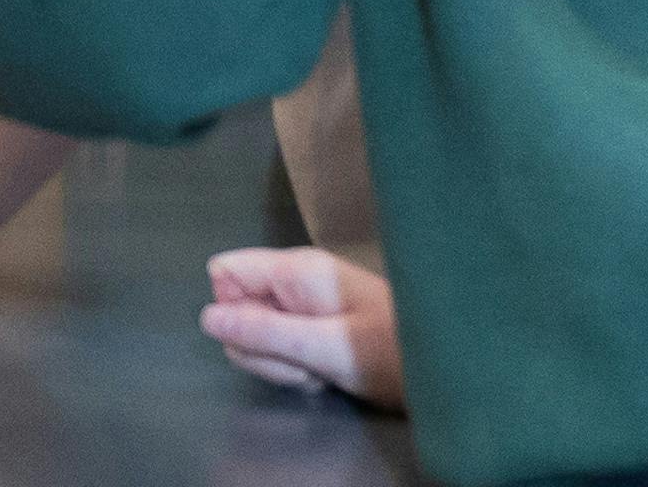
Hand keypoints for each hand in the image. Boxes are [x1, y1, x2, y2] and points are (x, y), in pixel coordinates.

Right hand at [201, 246, 406, 407]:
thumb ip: (265, 332)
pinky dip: (296, 369)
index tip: (266, 338)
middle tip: (302, 363)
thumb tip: (207, 318)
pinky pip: (279, 349)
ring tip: (319, 370)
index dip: (232, 311)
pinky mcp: (311, 328)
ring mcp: (302, 306)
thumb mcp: (325, 347)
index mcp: (295, 271)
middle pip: (237, 311)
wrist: (440, 366)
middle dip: (261, 348)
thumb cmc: (391, 352)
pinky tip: (325, 375)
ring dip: (280, 363)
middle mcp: (294, 282)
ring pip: (256, 336)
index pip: (225, 273)